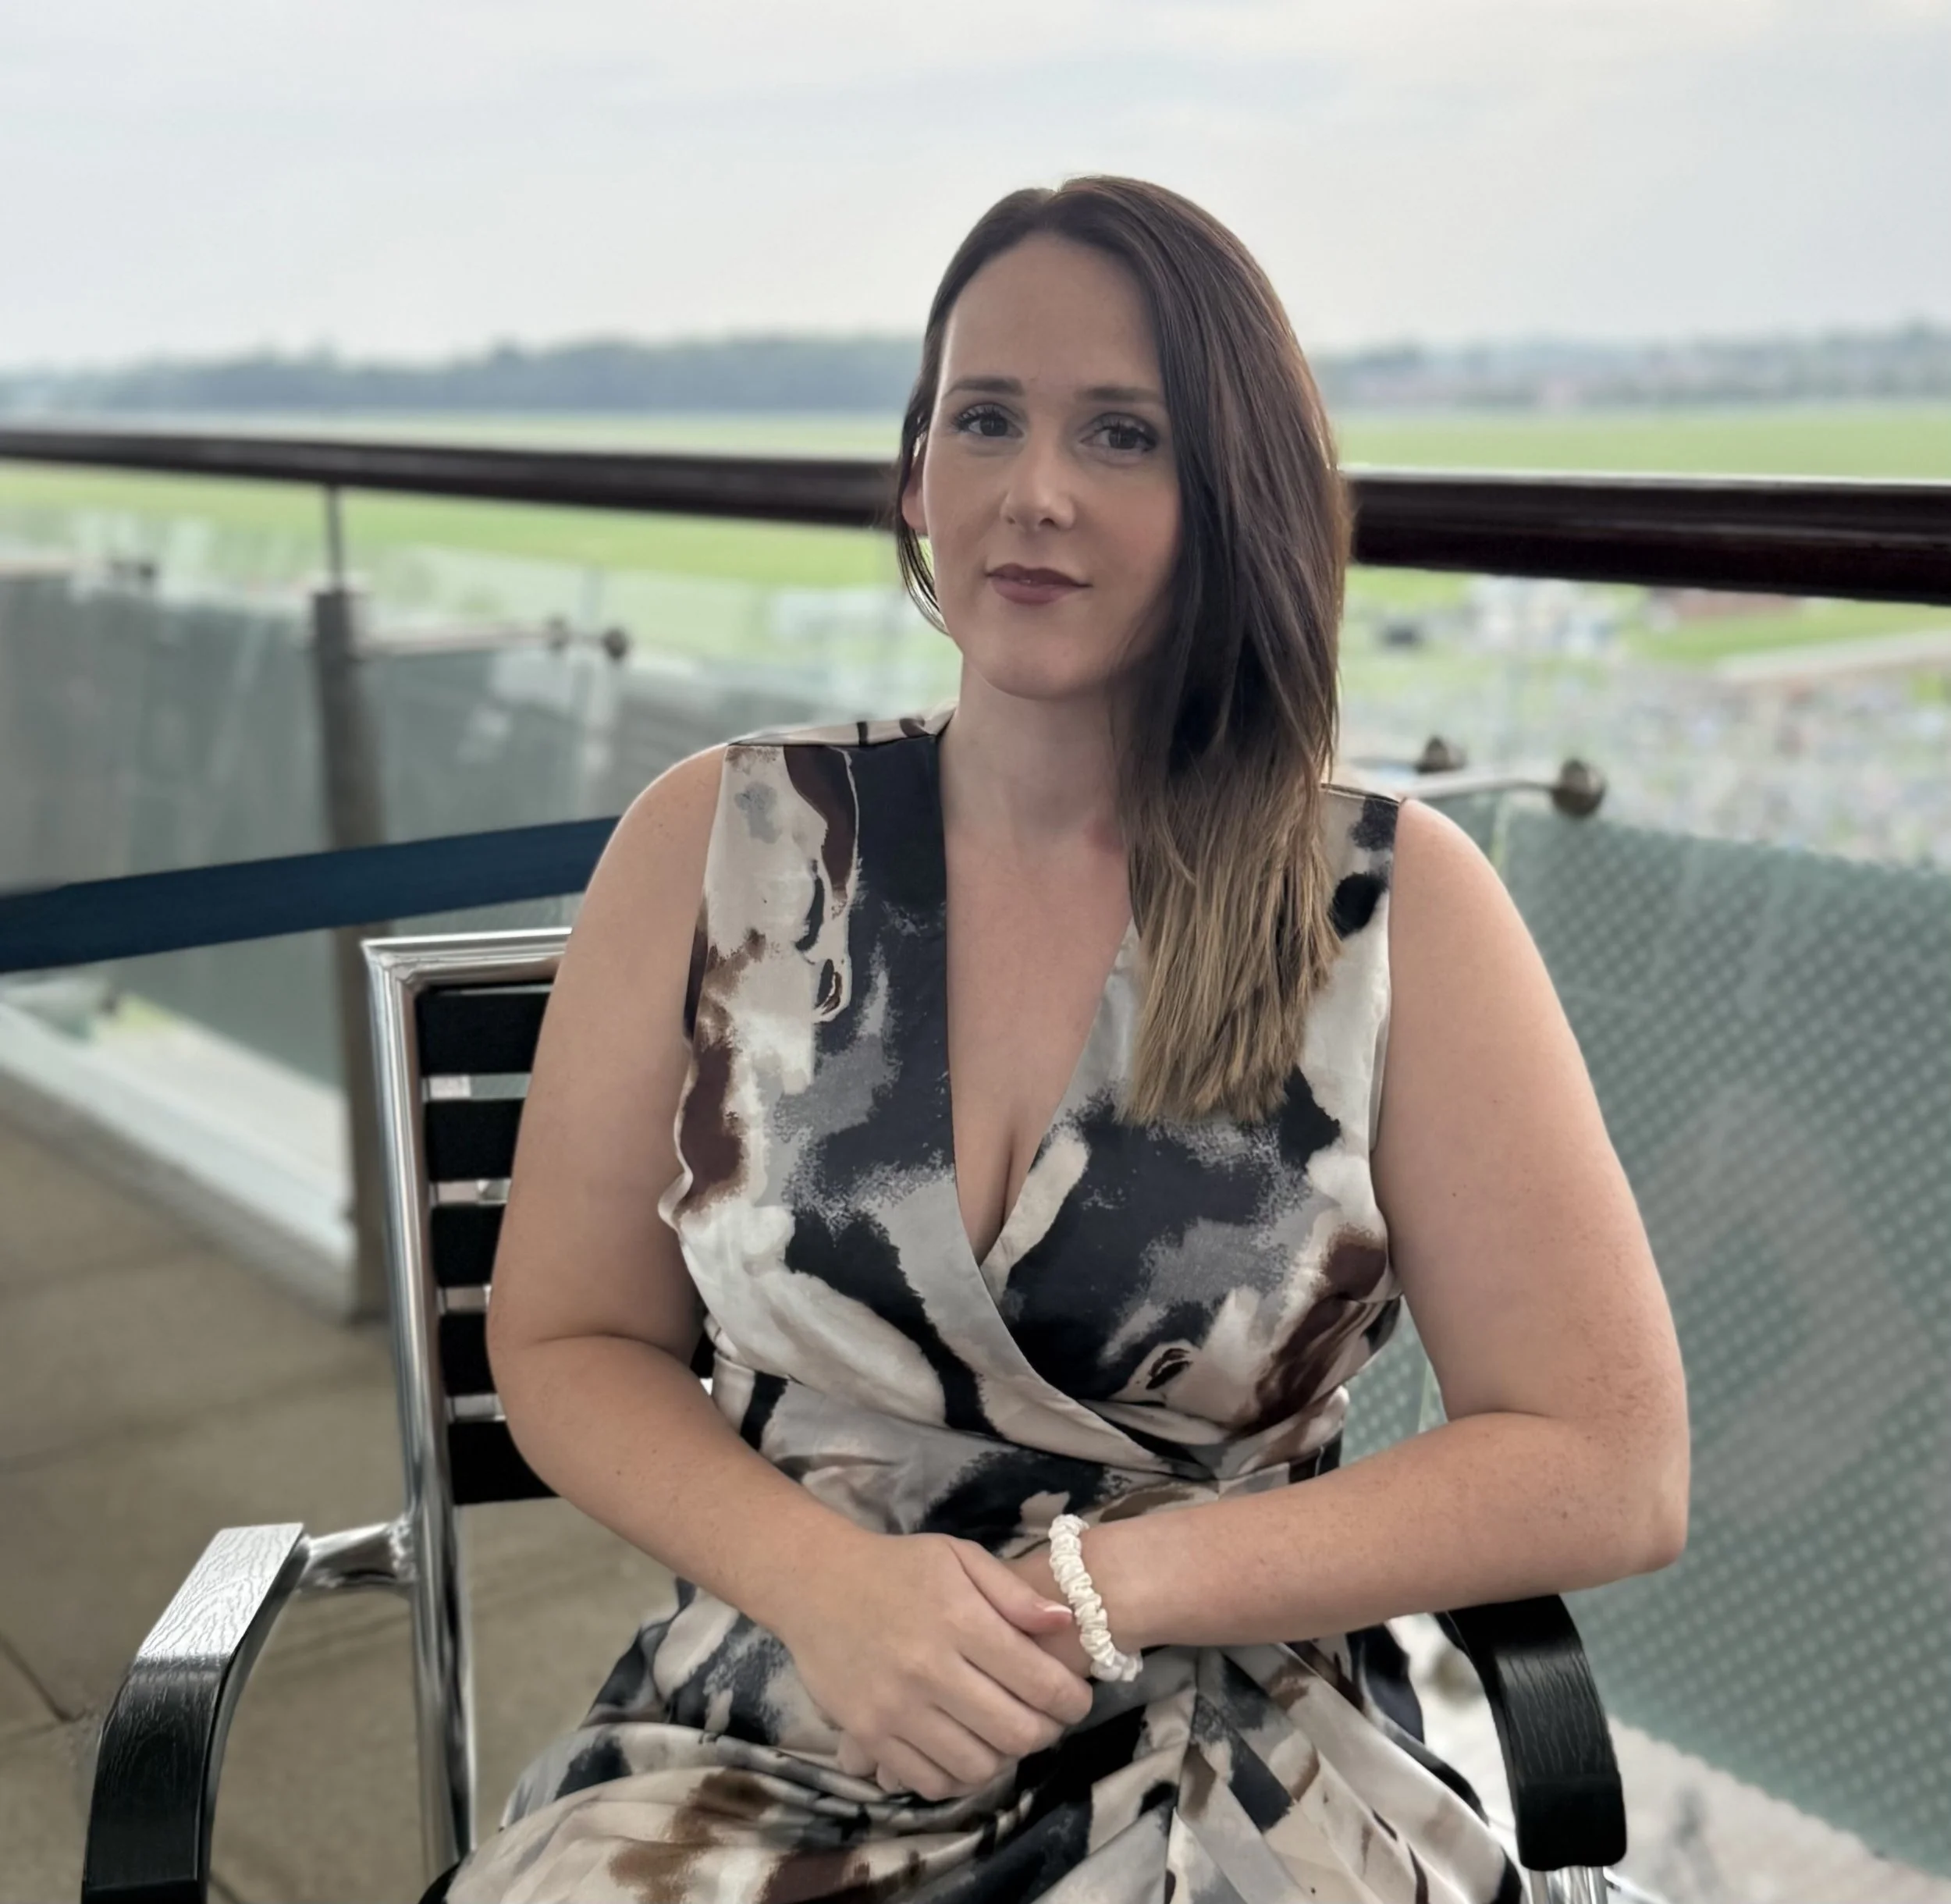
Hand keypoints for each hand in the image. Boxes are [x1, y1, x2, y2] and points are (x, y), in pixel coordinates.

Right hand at [775, 1531, 1094, 1802]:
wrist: (814, 1585)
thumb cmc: (896, 1567)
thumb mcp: (958, 1557)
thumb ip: (1012, 1592)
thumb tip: (1064, 1624)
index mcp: (958, 1620)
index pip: (1037, 1680)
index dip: (1071, 1699)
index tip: (1077, 1699)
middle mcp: (929, 1670)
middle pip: (1014, 1732)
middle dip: (1046, 1732)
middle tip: (1048, 1720)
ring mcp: (896, 1710)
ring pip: (977, 1766)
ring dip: (1005, 1758)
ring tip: (1006, 1734)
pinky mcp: (870, 1736)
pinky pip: (931, 1782)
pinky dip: (960, 1777)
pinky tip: (967, 1751)